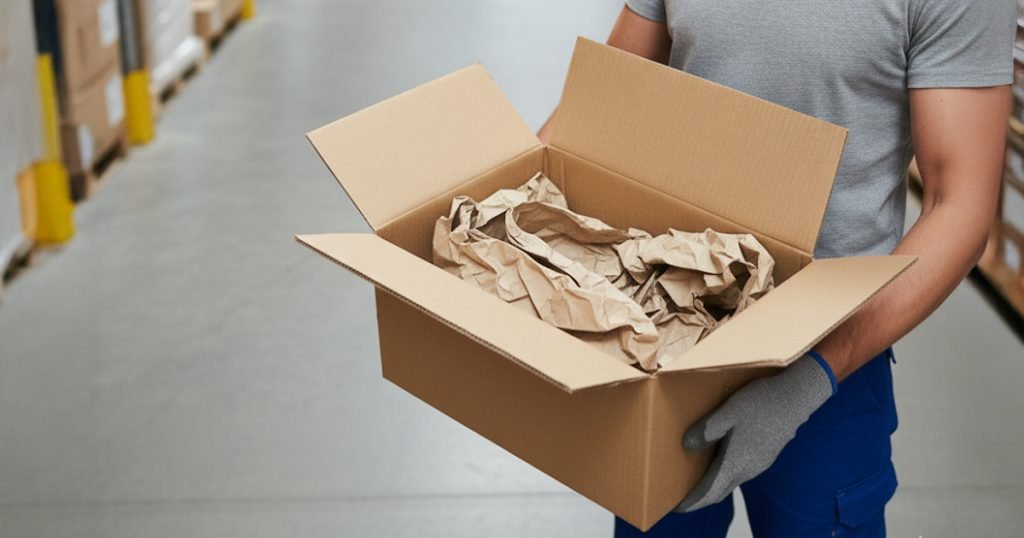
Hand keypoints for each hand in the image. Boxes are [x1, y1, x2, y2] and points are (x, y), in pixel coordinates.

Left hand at [674, 353, 836, 511]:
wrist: (796, 398)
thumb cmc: (760, 404)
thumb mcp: (727, 413)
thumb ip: (706, 431)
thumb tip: (687, 446)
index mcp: (735, 464)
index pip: (710, 493)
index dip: (692, 502)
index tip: (678, 507)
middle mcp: (748, 470)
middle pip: (720, 490)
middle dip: (701, 495)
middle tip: (684, 494)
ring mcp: (759, 464)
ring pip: (731, 480)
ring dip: (714, 482)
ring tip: (697, 475)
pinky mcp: (765, 455)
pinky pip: (741, 471)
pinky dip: (726, 472)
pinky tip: (720, 458)